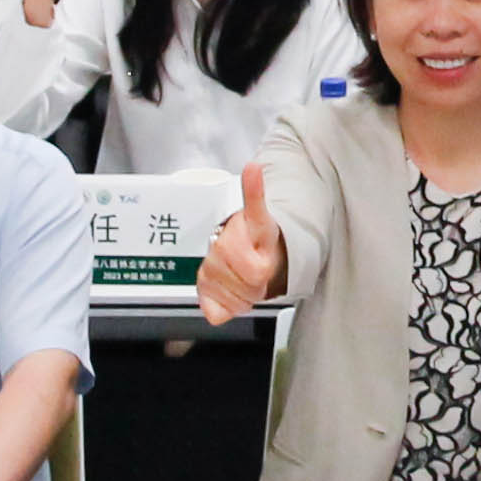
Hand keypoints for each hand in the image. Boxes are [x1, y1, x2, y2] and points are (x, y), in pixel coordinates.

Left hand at [195, 163, 287, 323]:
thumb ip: (253, 193)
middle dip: (215, 256)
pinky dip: (209, 304)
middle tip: (229, 252)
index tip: (235, 233)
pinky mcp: (233, 311)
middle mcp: (257, 277)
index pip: (229, 249)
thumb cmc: (257, 241)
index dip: (226, 242)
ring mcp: (247, 297)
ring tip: (227, 268)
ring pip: (208, 284)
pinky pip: (212, 312)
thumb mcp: (255, 215)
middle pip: (214, 264)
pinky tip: (217, 294)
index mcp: (263, 256)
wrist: (272, 267)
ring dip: (211, 276)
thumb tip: (253, 168)